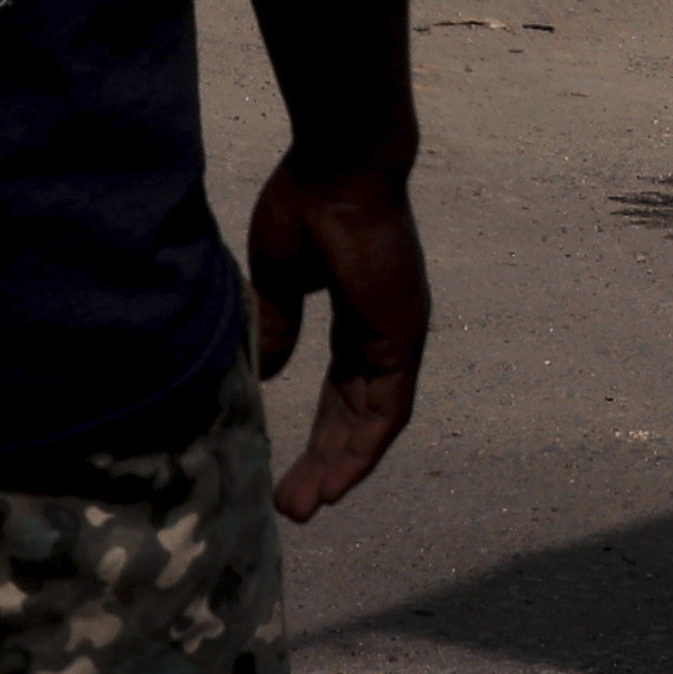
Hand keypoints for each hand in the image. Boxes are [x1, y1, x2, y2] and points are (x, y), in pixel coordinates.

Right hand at [242, 158, 428, 521]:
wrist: (337, 165)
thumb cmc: (306, 202)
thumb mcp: (279, 277)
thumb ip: (278, 324)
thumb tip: (270, 371)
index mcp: (357, 313)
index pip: (339, 387)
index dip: (318, 429)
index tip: (290, 468)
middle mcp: (382, 331)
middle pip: (353, 412)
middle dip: (325, 460)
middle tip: (293, 504)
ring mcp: (396, 334)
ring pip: (371, 421)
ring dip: (340, 467)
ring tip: (305, 508)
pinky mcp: (401, 336)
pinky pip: (388, 408)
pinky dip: (364, 449)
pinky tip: (338, 484)